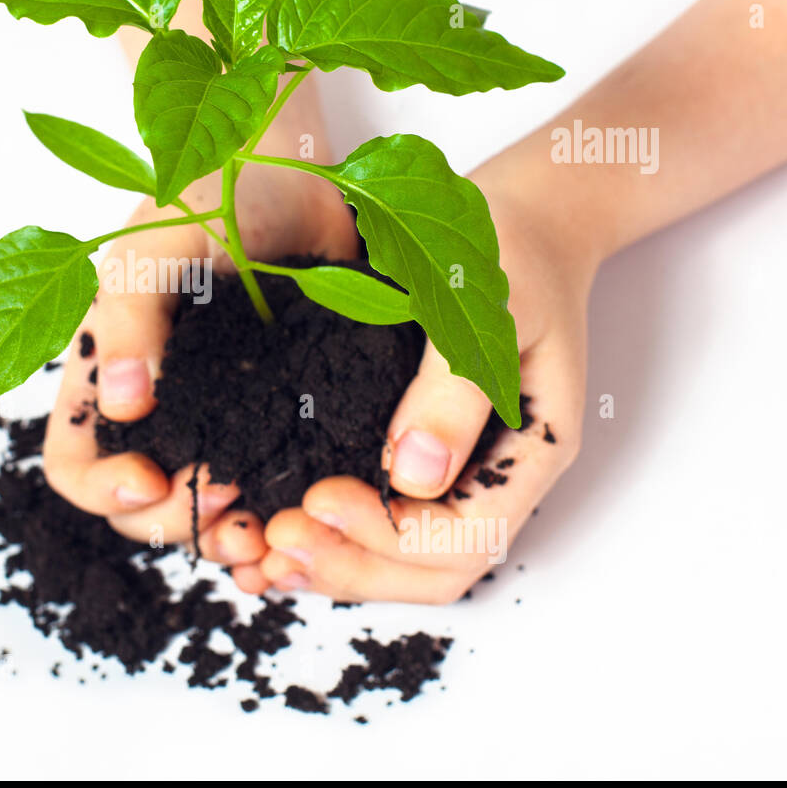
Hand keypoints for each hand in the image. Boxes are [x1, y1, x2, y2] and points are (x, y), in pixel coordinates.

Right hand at [42, 154, 355, 561]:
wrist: (288, 170)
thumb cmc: (202, 196)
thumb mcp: (152, 250)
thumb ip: (130, 322)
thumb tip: (125, 405)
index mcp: (109, 376)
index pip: (76, 465)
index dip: (102, 490)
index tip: (151, 477)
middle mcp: (159, 410)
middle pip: (143, 508)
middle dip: (178, 522)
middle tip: (231, 507)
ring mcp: (220, 417)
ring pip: (210, 508)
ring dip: (231, 533)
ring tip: (268, 530)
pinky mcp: (279, 415)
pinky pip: (274, 482)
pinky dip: (283, 512)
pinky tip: (306, 513)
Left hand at [248, 177, 596, 602]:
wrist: (515, 218)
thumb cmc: (507, 247)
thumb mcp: (488, 303)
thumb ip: (457, 388)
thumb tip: (412, 473)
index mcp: (529, 452)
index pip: (462, 540)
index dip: (386, 539)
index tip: (314, 500)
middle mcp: (494, 477)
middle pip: (426, 569)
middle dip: (348, 565)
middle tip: (272, 543)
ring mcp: (456, 470)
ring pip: (398, 557)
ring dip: (330, 563)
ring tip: (257, 555)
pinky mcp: (414, 452)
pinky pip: (375, 513)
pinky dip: (324, 532)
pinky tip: (267, 529)